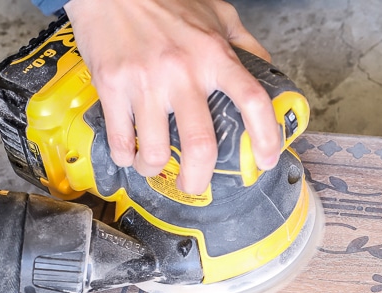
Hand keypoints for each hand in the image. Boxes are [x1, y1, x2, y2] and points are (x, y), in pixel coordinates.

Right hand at [65, 0, 281, 193]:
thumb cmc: (166, 0)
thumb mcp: (218, 15)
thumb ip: (246, 46)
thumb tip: (270, 78)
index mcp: (214, 55)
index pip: (253, 101)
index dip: (266, 137)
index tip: (266, 160)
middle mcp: (182, 72)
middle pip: (201, 145)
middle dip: (200, 179)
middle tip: (197, 186)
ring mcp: (145, 82)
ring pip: (156, 151)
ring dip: (156, 169)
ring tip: (156, 166)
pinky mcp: (112, 86)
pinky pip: (119, 140)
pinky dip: (126, 156)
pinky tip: (130, 153)